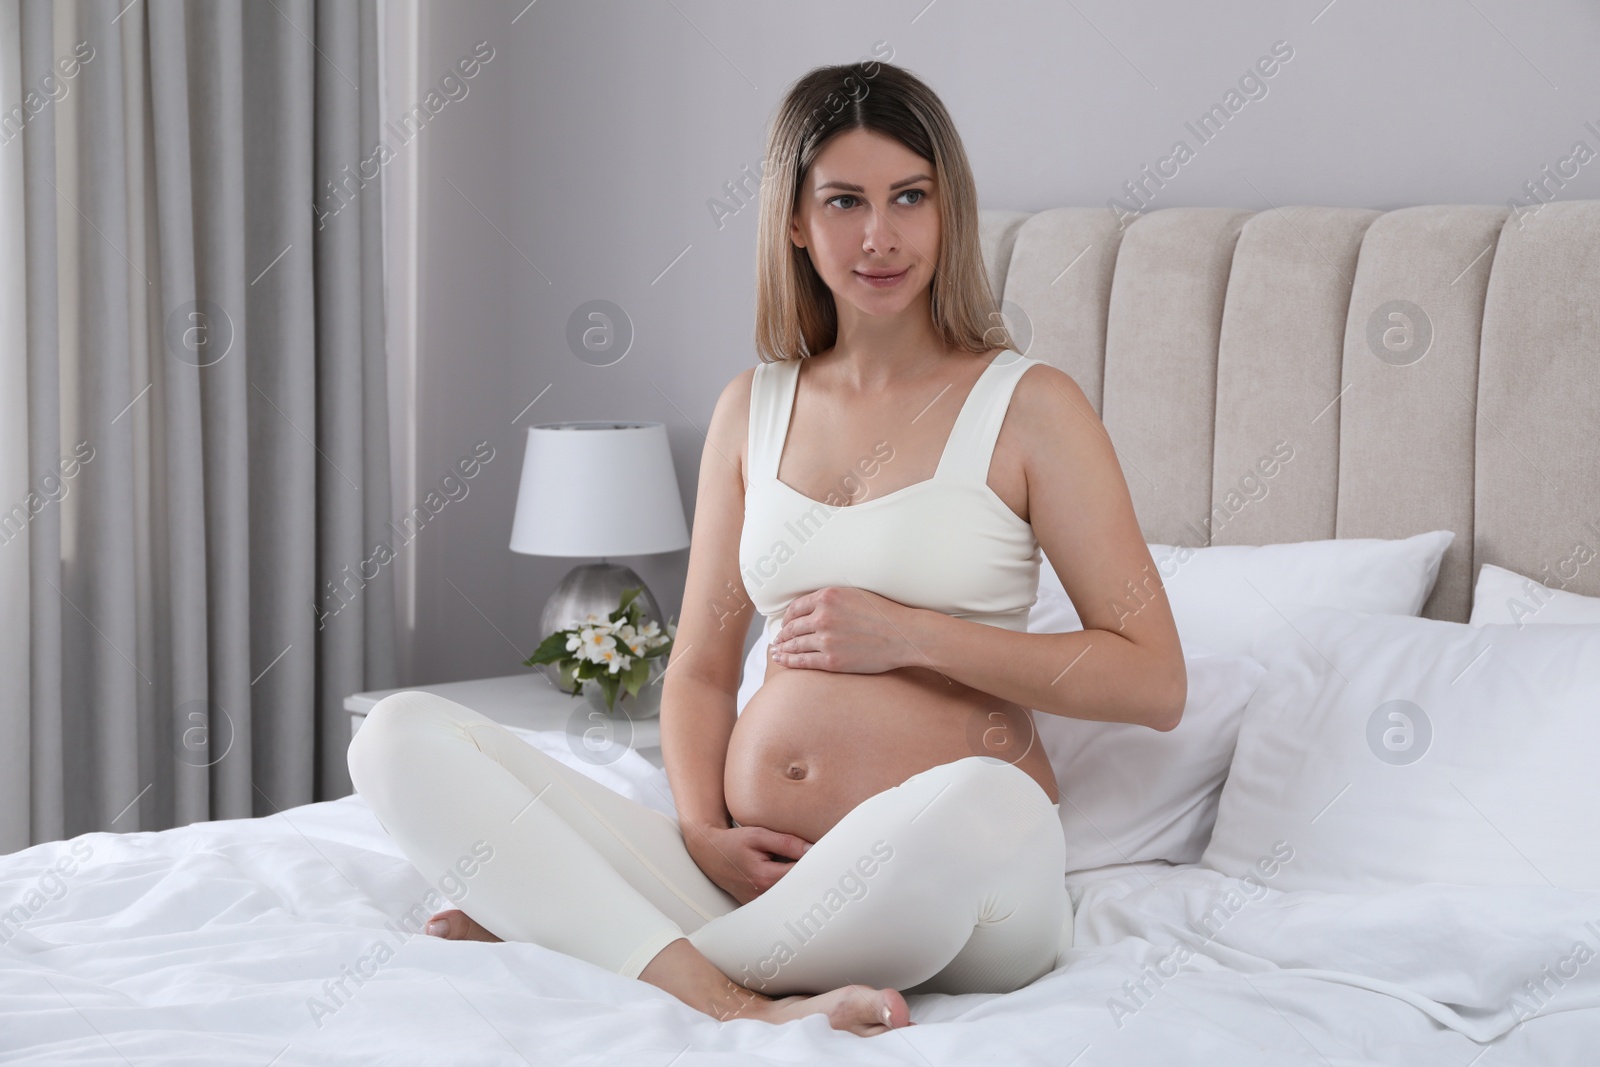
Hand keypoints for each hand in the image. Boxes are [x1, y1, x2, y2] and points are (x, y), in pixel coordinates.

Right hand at [683, 822, 812, 904]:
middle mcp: (762, 896)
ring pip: (790, 897)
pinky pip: (779, 901)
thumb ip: (787, 842)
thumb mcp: (759, 835)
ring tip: (807, 871)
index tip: (827, 858)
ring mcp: (758, 904)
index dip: (816, 865)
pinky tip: (793, 881)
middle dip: (811, 877)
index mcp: (765, 878)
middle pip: (799, 890)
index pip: (802, 875)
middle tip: (824, 865)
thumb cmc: (733, 842)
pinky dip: (788, 891)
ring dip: (800, 885)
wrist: (710, 853)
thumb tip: (812, 849)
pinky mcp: (755, 906)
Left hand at [767, 586, 913, 674]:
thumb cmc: (884, 614)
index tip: (785, 622)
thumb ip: (832, 599)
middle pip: (793, 627)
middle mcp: (823, 617)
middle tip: (777, 639)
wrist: (903, 635)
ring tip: (776, 651)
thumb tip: (815, 606)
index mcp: (828, 597)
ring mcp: (826, 639)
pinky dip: (789, 661)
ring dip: (782, 648)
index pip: (796, 607)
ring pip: (795, 644)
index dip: (787, 617)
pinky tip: (782, 661)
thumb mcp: (855, 594)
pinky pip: (803, 661)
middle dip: (782, 634)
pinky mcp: (831, 660)